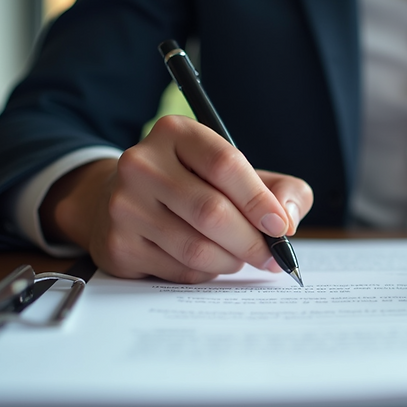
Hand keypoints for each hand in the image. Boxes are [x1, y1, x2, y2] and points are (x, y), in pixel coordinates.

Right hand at [40, 115, 312, 282]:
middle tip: (271, 257)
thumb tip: (288, 219)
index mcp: (175, 133)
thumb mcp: (238, 174)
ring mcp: (124, 205)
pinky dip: (205, 273)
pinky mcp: (118, 245)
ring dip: (230, 261)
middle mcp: (141, 164)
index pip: (225, 164)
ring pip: (196, 248)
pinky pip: (178, 271)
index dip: (259, 199)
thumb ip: (279, 189)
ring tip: (238, 257)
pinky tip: (206, 262)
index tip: (281, 226)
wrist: (123, 201)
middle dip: (250, 241)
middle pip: (211, 211)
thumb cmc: (195, 185)